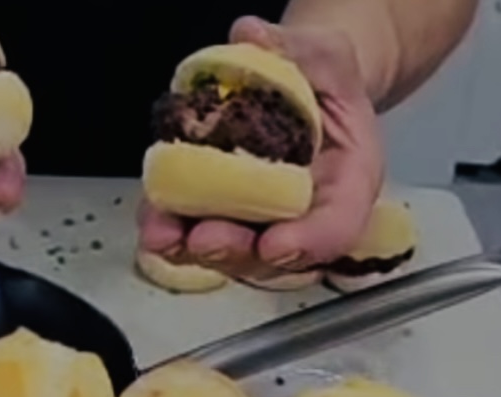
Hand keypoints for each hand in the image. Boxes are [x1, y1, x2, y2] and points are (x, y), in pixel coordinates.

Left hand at [138, 16, 384, 275]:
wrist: (301, 92)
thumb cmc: (321, 79)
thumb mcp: (324, 55)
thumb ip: (297, 51)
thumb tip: (251, 36)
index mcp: (348, 184)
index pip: (337, 226)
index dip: (309, 243)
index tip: (275, 245)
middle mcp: (303, 217)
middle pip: (273, 256)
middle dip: (235, 251)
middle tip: (205, 239)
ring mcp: (258, 226)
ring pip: (227, 255)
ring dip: (191, 249)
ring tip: (164, 234)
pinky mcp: (218, 220)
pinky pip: (192, 238)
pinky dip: (171, 232)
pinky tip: (152, 221)